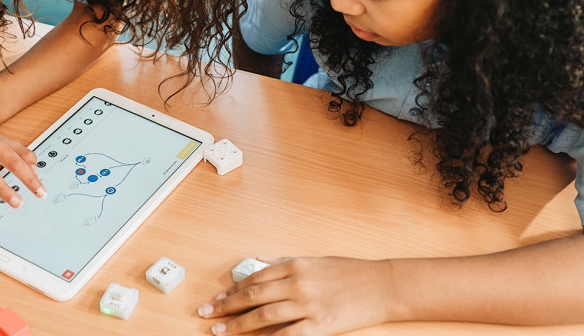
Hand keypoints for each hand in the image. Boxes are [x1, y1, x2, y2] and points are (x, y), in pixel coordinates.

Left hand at [198, 256, 394, 335]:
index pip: (254, 278)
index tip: (217, 298)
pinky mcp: (320, 325)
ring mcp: (308, 304)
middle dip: (225, 306)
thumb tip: (258, 260)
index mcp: (295, 264)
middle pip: (253, 296)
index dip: (232, 289)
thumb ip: (284, 261)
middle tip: (206, 313)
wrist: (381, 285)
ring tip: (219, 331)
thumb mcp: (314, 259)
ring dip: (238, 325)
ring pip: (263, 316)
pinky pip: (287, 335)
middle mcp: (298, 282)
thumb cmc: (350, 272)